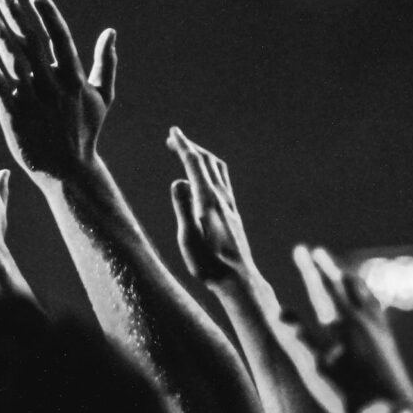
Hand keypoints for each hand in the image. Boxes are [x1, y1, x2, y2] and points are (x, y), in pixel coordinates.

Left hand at [0, 0, 116, 182]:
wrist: (68, 169)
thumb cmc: (84, 131)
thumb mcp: (102, 97)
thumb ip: (105, 63)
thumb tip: (110, 32)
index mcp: (75, 81)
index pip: (60, 39)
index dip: (47, 15)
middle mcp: (53, 88)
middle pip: (33, 44)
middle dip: (17, 18)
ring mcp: (33, 102)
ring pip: (14, 62)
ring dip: (1, 38)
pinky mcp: (14, 116)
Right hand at [168, 127, 256, 283]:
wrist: (239, 280)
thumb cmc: (210, 265)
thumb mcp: (189, 240)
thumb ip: (183, 209)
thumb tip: (178, 181)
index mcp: (208, 201)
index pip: (195, 165)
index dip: (183, 146)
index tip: (174, 132)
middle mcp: (222, 199)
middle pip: (208, 162)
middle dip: (191, 147)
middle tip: (173, 139)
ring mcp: (230, 207)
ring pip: (219, 170)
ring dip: (203, 157)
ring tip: (189, 154)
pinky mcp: (233, 215)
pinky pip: (223, 182)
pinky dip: (211, 171)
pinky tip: (206, 180)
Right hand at [292, 246, 412, 412]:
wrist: (394, 412)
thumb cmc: (350, 395)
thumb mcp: (318, 370)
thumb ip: (300, 339)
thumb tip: (279, 312)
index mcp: (343, 323)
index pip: (322, 288)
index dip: (310, 268)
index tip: (301, 248)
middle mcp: (363, 320)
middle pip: (344, 286)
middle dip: (328, 267)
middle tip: (317, 251)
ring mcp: (378, 330)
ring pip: (364, 295)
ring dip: (350, 280)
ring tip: (344, 272)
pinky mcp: (388, 343)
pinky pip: (377, 310)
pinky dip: (369, 299)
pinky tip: (372, 305)